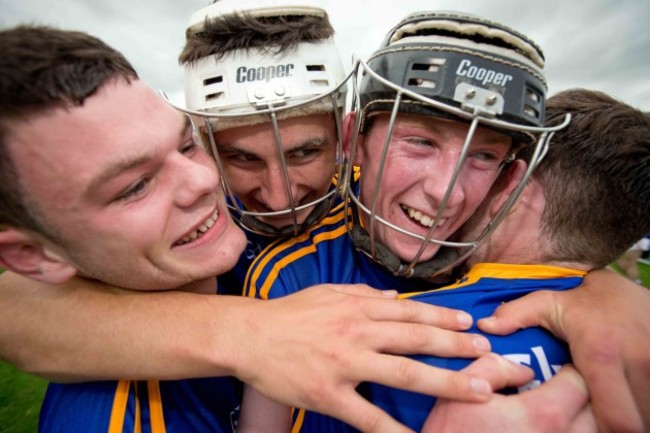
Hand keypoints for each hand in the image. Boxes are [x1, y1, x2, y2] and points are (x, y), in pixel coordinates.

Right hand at [234, 283, 494, 432]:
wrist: (248, 336)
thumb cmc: (288, 314)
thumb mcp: (327, 293)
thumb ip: (363, 293)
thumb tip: (394, 297)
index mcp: (358, 308)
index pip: (411, 312)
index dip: (444, 317)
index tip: (471, 324)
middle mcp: (358, 332)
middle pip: (417, 340)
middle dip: (457, 346)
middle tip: (488, 354)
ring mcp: (346, 364)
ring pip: (404, 373)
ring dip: (444, 381)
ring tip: (477, 390)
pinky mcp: (329, 393)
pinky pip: (368, 416)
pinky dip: (394, 430)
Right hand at [423, 357, 594, 432]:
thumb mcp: (460, 390)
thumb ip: (494, 367)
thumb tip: (522, 369)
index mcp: (542, 415)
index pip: (580, 383)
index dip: (569, 370)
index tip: (557, 369)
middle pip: (594, 413)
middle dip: (581, 396)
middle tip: (561, 389)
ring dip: (577, 421)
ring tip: (555, 411)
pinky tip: (541, 431)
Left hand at [478, 268, 649, 432]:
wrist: (635, 284)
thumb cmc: (592, 297)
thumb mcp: (552, 300)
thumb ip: (518, 313)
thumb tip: (485, 326)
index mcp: (602, 353)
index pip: (616, 418)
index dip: (601, 429)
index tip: (582, 422)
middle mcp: (637, 363)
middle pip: (635, 424)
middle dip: (616, 426)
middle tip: (595, 420)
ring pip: (648, 414)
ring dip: (632, 415)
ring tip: (609, 408)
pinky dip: (641, 406)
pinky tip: (624, 399)